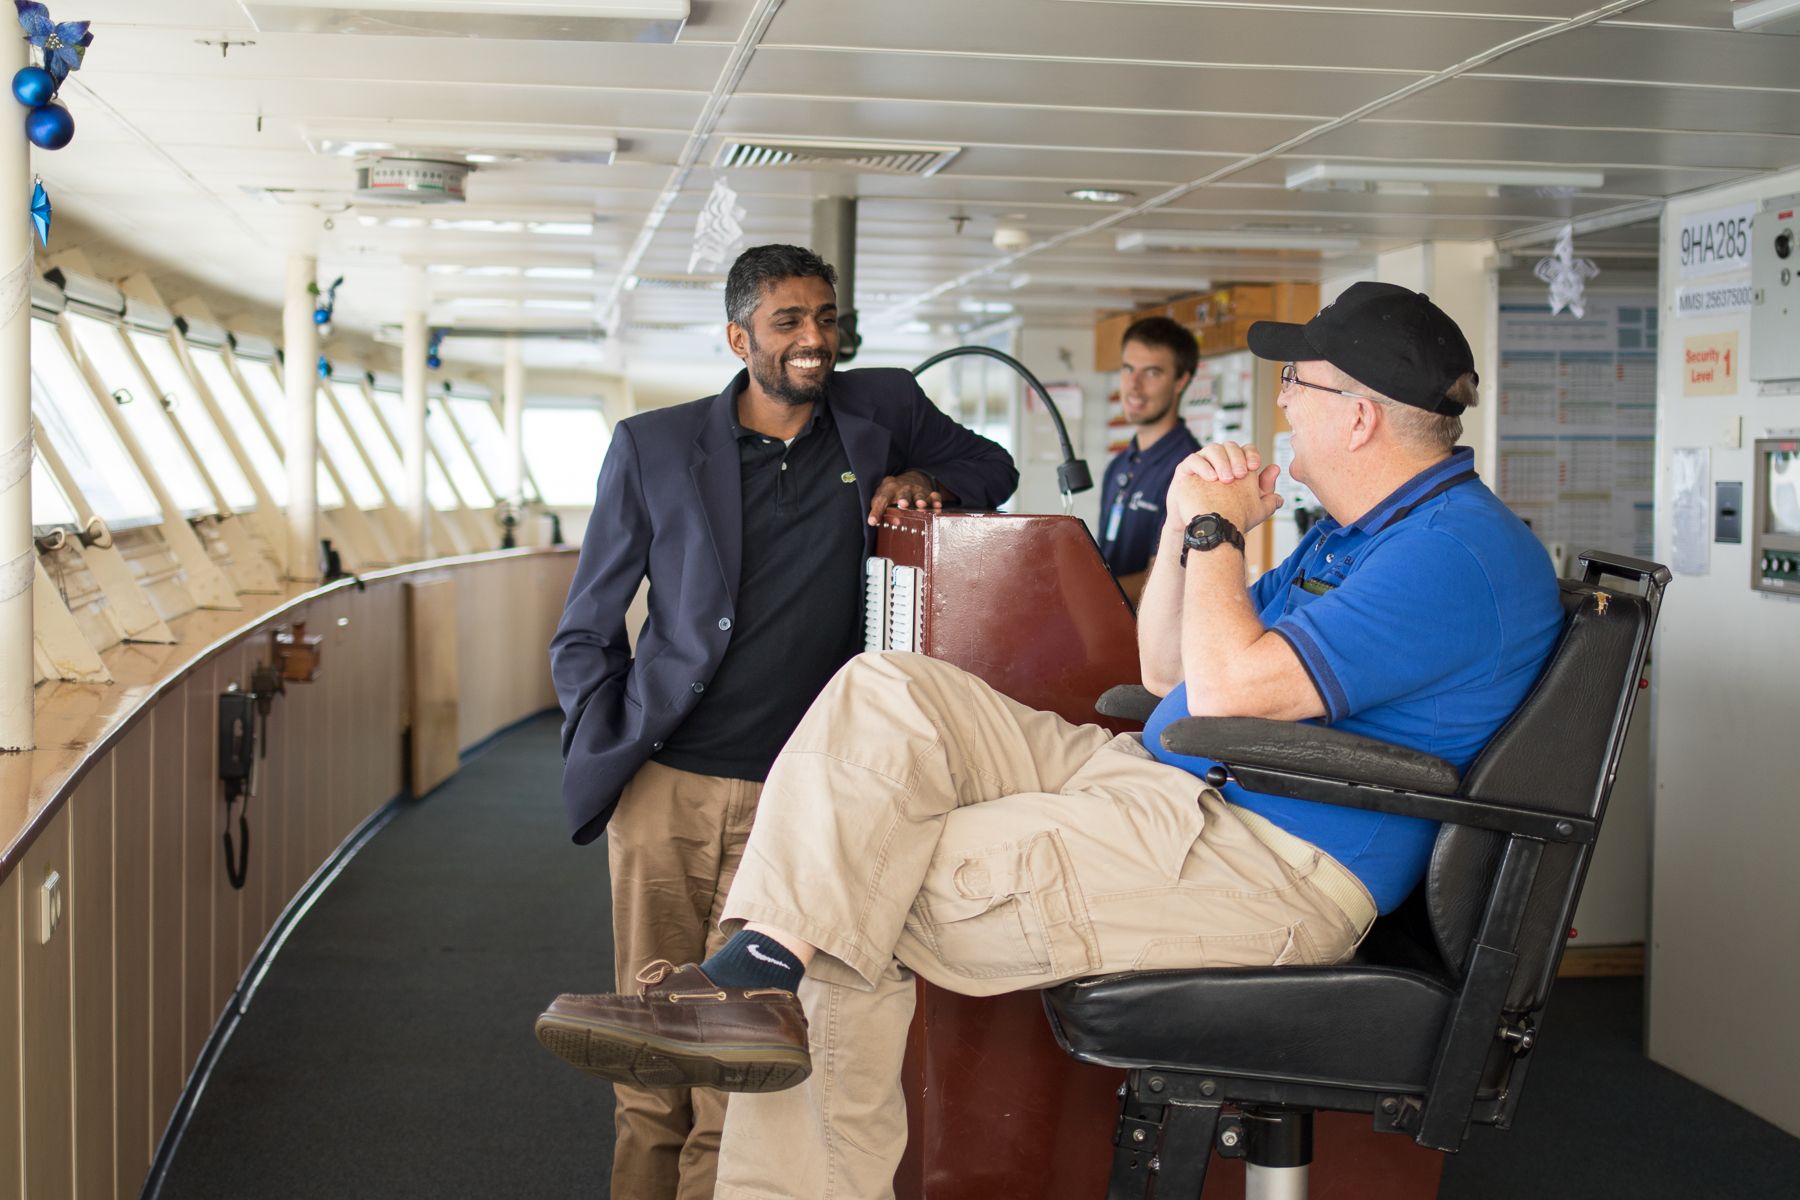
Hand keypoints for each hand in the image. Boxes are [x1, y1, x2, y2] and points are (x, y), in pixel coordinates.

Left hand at [868, 470, 943, 525]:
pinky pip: (934, 496)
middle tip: (903, 504)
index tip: (873, 521)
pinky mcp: (928, 492)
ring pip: (919, 494)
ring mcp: (917, 489)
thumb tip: (880, 523)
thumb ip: (880, 511)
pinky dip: (936, 501)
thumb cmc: (892, 494)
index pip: (881, 499)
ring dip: (921, 500)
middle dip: (903, 498)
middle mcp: (903, 487)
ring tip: (921, 506)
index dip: (877, 510)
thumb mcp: (882, 499)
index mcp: (888, 488)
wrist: (910, 479)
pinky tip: (937, 508)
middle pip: (903, 492)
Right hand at [1166, 442, 1283, 532]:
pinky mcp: (1186, 470)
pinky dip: (1203, 466)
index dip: (1251, 454)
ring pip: (1212, 449)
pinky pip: (1193, 460)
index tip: (1255, 466)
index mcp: (1237, 465)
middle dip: (1237, 459)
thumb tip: (1276, 469)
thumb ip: (1266, 490)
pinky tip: (1211, 478)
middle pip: (1230, 446)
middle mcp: (1220, 461)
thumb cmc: (1229, 516)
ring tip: (1226, 479)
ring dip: (1221, 462)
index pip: (1246, 449)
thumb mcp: (1254, 506)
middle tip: (1240, 475)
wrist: (1205, 529)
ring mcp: (1203, 463)